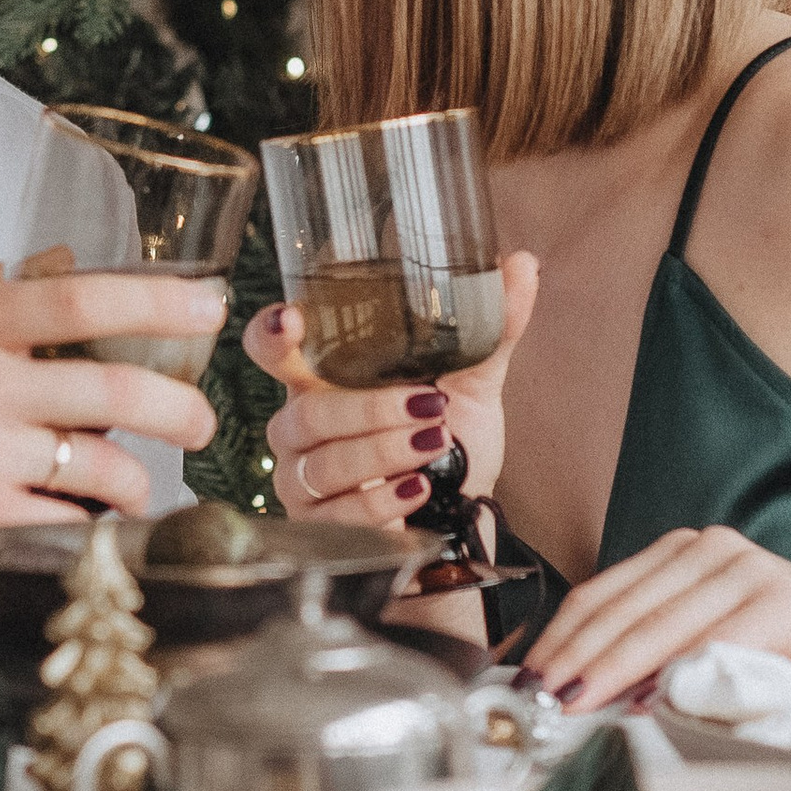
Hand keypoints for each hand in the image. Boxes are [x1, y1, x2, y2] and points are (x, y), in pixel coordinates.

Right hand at [0, 264, 220, 572]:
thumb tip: (55, 265)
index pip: (84, 296)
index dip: (160, 298)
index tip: (210, 306)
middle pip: (113, 386)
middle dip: (178, 408)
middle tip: (201, 421)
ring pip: (99, 466)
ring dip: (134, 482)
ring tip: (134, 486)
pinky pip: (61, 523)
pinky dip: (84, 528)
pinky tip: (82, 526)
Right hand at [248, 252, 536, 532]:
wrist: (466, 514)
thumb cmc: (454, 439)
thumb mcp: (474, 380)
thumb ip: (491, 326)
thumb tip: (522, 264)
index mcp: (323, 377)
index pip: (269, 348)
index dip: (268, 334)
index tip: (291, 321)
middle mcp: (301, 423)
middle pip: (304, 412)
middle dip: (369, 410)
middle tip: (430, 406)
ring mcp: (303, 477)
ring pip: (322, 463)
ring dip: (384, 452)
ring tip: (436, 443)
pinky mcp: (318, 526)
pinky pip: (338, 512)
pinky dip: (384, 499)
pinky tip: (420, 486)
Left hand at [522, 525, 790, 711]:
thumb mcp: (712, 647)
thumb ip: (656, 654)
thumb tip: (578, 691)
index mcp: (687, 552)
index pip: (601, 595)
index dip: (557, 639)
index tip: (522, 681)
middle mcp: (713, 548)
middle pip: (619, 608)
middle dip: (572, 659)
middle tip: (534, 703)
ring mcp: (749, 569)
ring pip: (656, 626)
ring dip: (609, 671)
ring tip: (572, 707)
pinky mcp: (783, 602)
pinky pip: (712, 644)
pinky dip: (673, 675)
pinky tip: (643, 704)